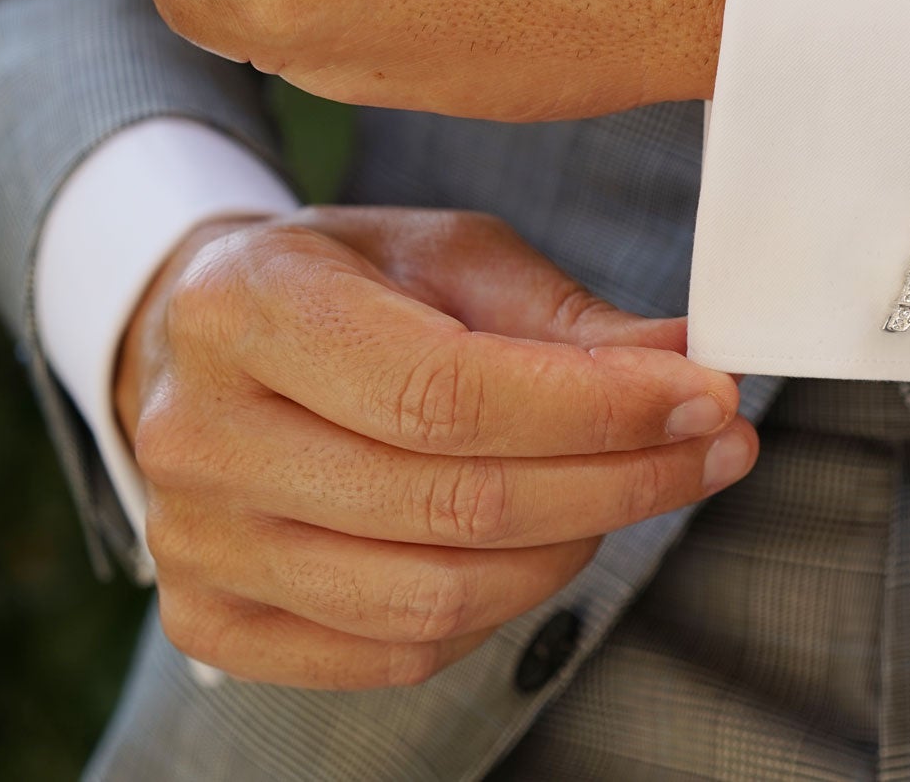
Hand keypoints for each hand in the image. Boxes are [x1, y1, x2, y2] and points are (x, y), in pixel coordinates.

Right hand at [113, 206, 755, 689]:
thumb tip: (686, 367)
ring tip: (640, 489)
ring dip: (574, 551)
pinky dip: (501, 609)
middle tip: (715, 447)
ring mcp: (194, 542)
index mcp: (250, 308)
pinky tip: (551, 545)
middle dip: (619, 482)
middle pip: (453, 505)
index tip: (707, 397)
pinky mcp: (208, 620)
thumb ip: (565, 319)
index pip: (447, 393)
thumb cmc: (350, 286)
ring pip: (434, 598)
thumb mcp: (452, 255)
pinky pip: (395, 654)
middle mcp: (198, 434)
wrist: (211, 343)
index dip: (597, 411)